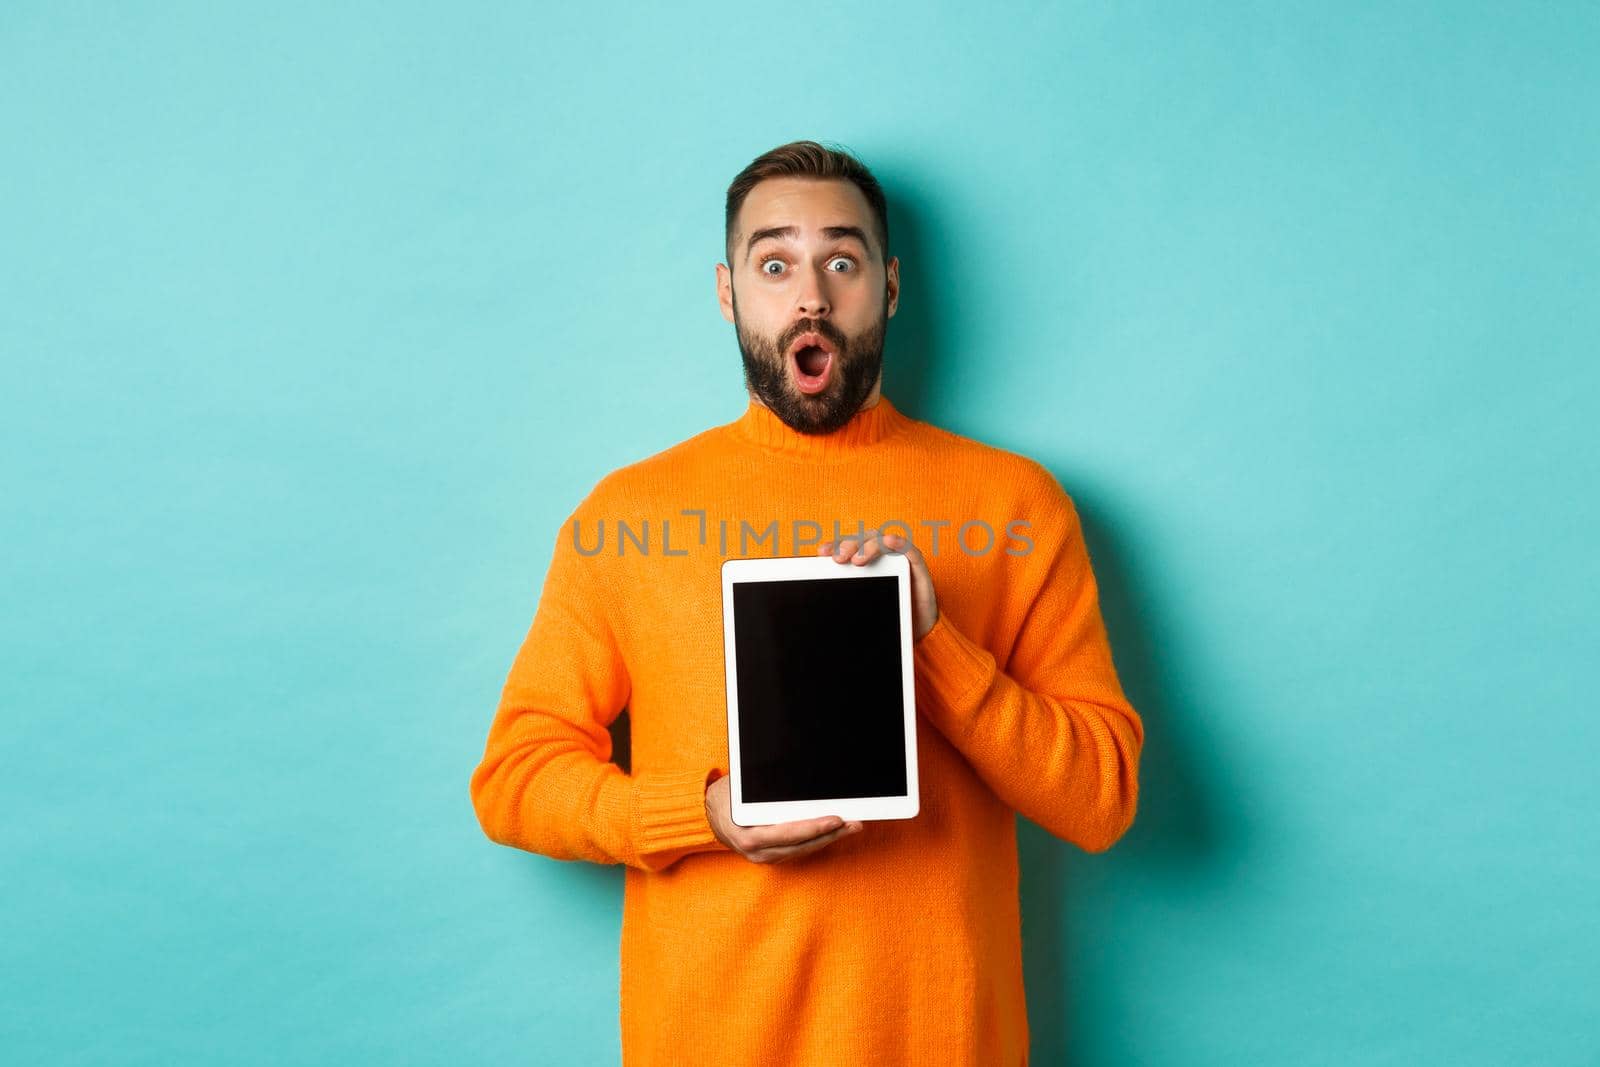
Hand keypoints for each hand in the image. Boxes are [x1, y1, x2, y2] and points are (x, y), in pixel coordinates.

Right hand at [704, 773, 861, 863]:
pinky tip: (833, 832)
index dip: (815, 827)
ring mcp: (765, 857)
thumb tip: (791, 775)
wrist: (706, 816)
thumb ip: (763, 787)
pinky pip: (798, 850)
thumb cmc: (725, 797)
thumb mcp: (739, 788)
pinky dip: (816, 841)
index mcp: (749, 836)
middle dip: (831, 834)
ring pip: (804, 850)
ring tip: (851, 826)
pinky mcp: (771, 856)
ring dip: (829, 838)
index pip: (789, 834)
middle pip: (802, 845)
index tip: (836, 819)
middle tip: (855, 822)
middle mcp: (758, 852)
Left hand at [821, 530, 939, 642]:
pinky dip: (899, 543)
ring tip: (858, 560)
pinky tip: (890, 541)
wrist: (915, 628)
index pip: (847, 548)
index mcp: (863, 562)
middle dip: (848, 546)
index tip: (821, 552)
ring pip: (881, 541)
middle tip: (838, 559)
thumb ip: (845, 597)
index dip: (835, 546)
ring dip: (869, 546)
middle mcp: (880, 556)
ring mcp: (898, 558)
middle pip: (862, 541)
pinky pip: (909, 550)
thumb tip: (819, 594)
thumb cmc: (886, 614)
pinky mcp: (916, 565)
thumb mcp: (860, 605)